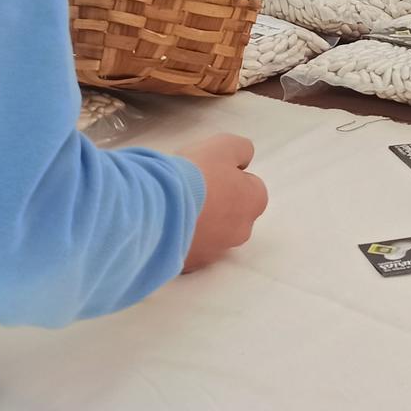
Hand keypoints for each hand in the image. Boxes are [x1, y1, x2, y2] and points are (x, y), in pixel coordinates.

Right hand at [179, 133, 267, 272]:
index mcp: (254, 203)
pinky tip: (167, 222)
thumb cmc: (195, 174)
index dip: (230, 175)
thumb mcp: (223, 145)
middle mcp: (240, 232)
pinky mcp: (190, 265)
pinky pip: (190, 247)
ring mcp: (215, 252)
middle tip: (193, 186)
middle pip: (233, 212)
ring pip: (211, 232)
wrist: (157, 210)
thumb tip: (244, 159)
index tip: (211, 171)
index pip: (251, 186)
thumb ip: (241, 149)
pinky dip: (182, 236)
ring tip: (175, 204)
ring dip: (200, 220)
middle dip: (218, 201)